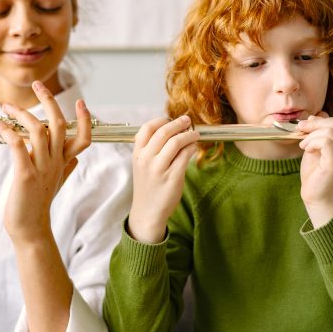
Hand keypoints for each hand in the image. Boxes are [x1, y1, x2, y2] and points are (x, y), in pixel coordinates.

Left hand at [0, 81, 90, 245]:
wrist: (29, 230)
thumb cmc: (38, 205)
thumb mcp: (57, 184)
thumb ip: (67, 168)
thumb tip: (76, 158)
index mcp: (64, 163)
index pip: (83, 137)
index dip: (84, 119)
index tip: (82, 102)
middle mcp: (56, 163)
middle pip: (60, 124)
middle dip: (49, 101)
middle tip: (38, 85)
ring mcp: (42, 168)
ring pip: (39, 130)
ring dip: (21, 113)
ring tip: (6, 106)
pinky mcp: (25, 174)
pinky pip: (18, 145)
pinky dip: (7, 130)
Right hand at [127, 116, 198, 243]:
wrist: (147, 212)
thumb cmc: (148, 187)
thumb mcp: (142, 165)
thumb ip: (151, 148)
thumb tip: (170, 130)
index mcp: (137, 154)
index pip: (146, 129)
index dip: (161, 121)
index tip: (171, 119)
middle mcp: (146, 159)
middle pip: (163, 132)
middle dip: (178, 123)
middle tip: (188, 120)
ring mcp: (158, 169)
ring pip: (176, 142)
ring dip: (188, 135)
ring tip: (195, 134)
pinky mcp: (172, 178)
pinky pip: (184, 156)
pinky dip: (191, 148)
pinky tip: (193, 147)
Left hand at [297, 112, 332, 226]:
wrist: (315, 195)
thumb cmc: (314, 173)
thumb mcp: (314, 147)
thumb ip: (317, 133)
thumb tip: (315, 115)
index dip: (320, 120)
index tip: (304, 126)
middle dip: (314, 124)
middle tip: (300, 131)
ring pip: (329, 132)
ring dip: (311, 136)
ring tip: (304, 146)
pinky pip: (327, 142)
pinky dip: (313, 142)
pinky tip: (307, 150)